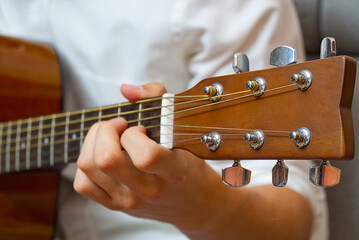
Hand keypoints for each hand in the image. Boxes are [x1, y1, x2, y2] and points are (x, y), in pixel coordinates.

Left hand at [73, 82, 224, 230]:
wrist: (191, 204)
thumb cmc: (187, 164)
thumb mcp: (183, 130)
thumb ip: (158, 99)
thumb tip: (126, 89)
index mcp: (171, 171)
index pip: (145, 156)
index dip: (134, 134)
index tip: (140, 127)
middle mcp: (148, 190)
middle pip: (106, 159)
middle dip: (105, 130)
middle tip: (119, 126)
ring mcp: (128, 200)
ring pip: (88, 167)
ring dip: (94, 142)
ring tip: (111, 138)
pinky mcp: (114, 205)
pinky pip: (83, 183)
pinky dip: (87, 163)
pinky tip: (104, 155)